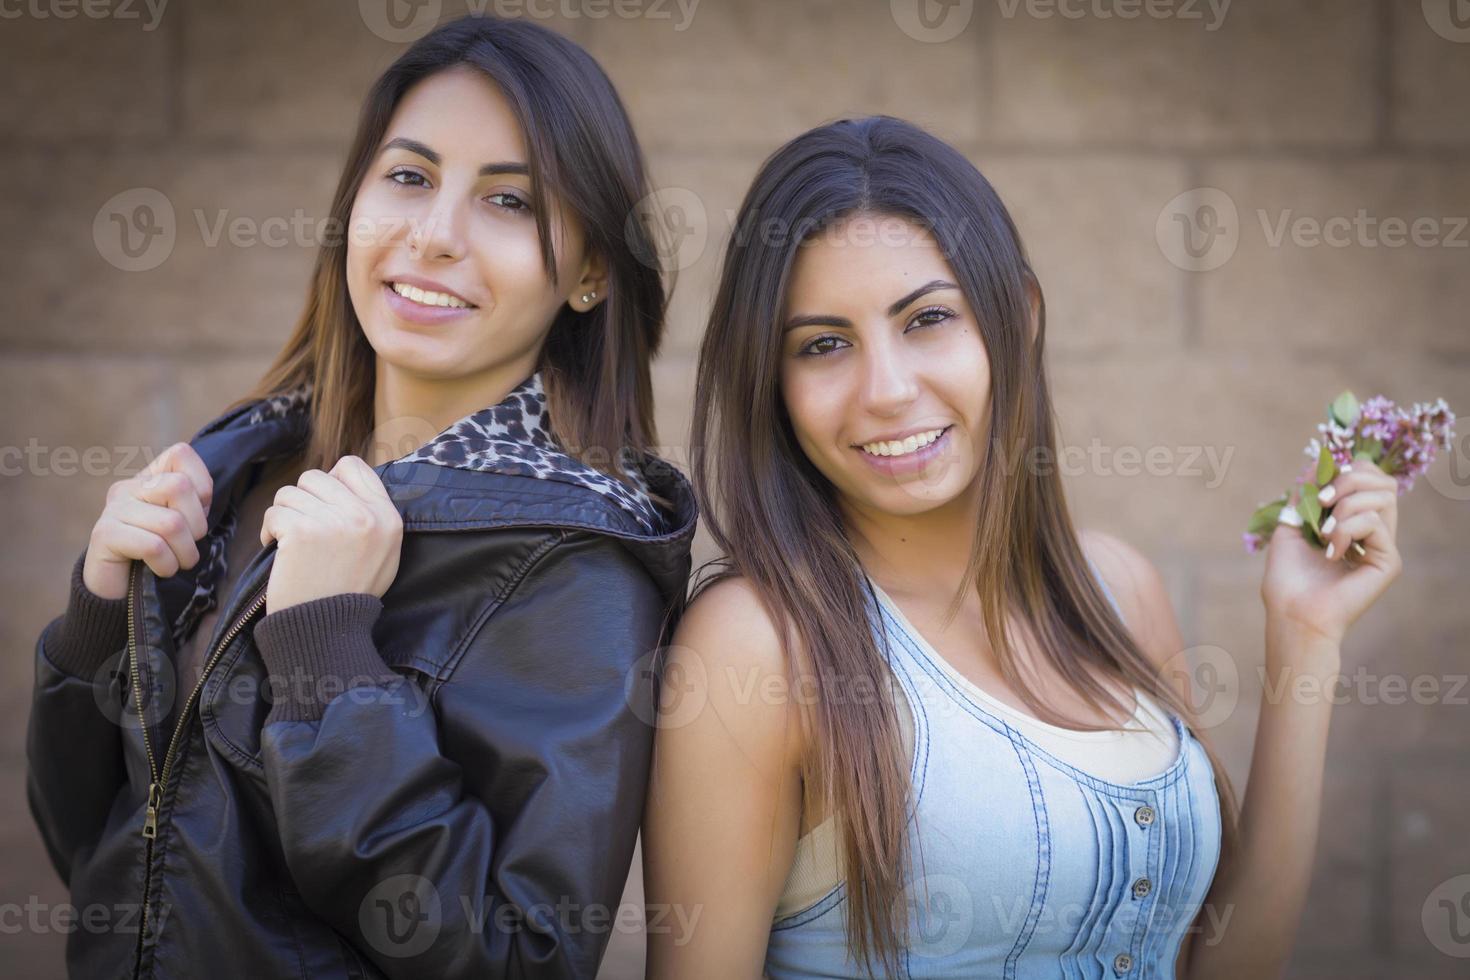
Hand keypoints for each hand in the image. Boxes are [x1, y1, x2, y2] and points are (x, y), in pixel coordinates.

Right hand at [83, 442, 213, 599]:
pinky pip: (153, 546)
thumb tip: (206, 494)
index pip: (180, 454)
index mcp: (149, 478)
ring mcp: (114, 509)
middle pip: (180, 487)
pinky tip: (162, 569)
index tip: (198, 514)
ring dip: (185, 552)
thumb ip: (193, 503)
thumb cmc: (159, 556)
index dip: (202, 485)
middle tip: (189, 546)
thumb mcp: (182, 524)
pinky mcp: (104, 534)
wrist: (119, 592)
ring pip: (171, 523)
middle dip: (197, 525)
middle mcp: (129, 488)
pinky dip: (167, 564)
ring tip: (179, 562)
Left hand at [260, 456, 402, 613]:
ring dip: (284, 515)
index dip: (332, 482)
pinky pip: (274, 512)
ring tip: (291, 542)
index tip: (323, 505)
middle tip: (303, 528)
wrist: (327, 630)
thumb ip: (373, 516)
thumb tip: (343, 481)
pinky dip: (269, 531)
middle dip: (303, 500)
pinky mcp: (302, 531)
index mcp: (388, 518)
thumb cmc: (351, 592)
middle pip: (317, 476)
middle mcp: (365, 515)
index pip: (354, 467)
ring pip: (290, 492)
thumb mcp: (384, 553)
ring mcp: (334, 522)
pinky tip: (277, 550)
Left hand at [1260, 457, 1402, 647]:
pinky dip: (1346, 530)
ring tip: (1323, 533)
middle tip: (1323, 500)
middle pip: (1383, 481)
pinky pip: (1375, 524)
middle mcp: (1374, 532)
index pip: (1371, 478)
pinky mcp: (1388, 561)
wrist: (1291, 612)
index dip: (1349, 469)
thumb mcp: (1291, 525)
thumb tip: (1316, 463)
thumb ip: (1306, 495)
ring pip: (1383, 497)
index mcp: (1354, 522)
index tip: (1320, 484)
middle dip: (1349, 479)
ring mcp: (1383, 546)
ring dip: (1345, 506)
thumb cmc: (1287, 578)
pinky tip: (1331, 552)